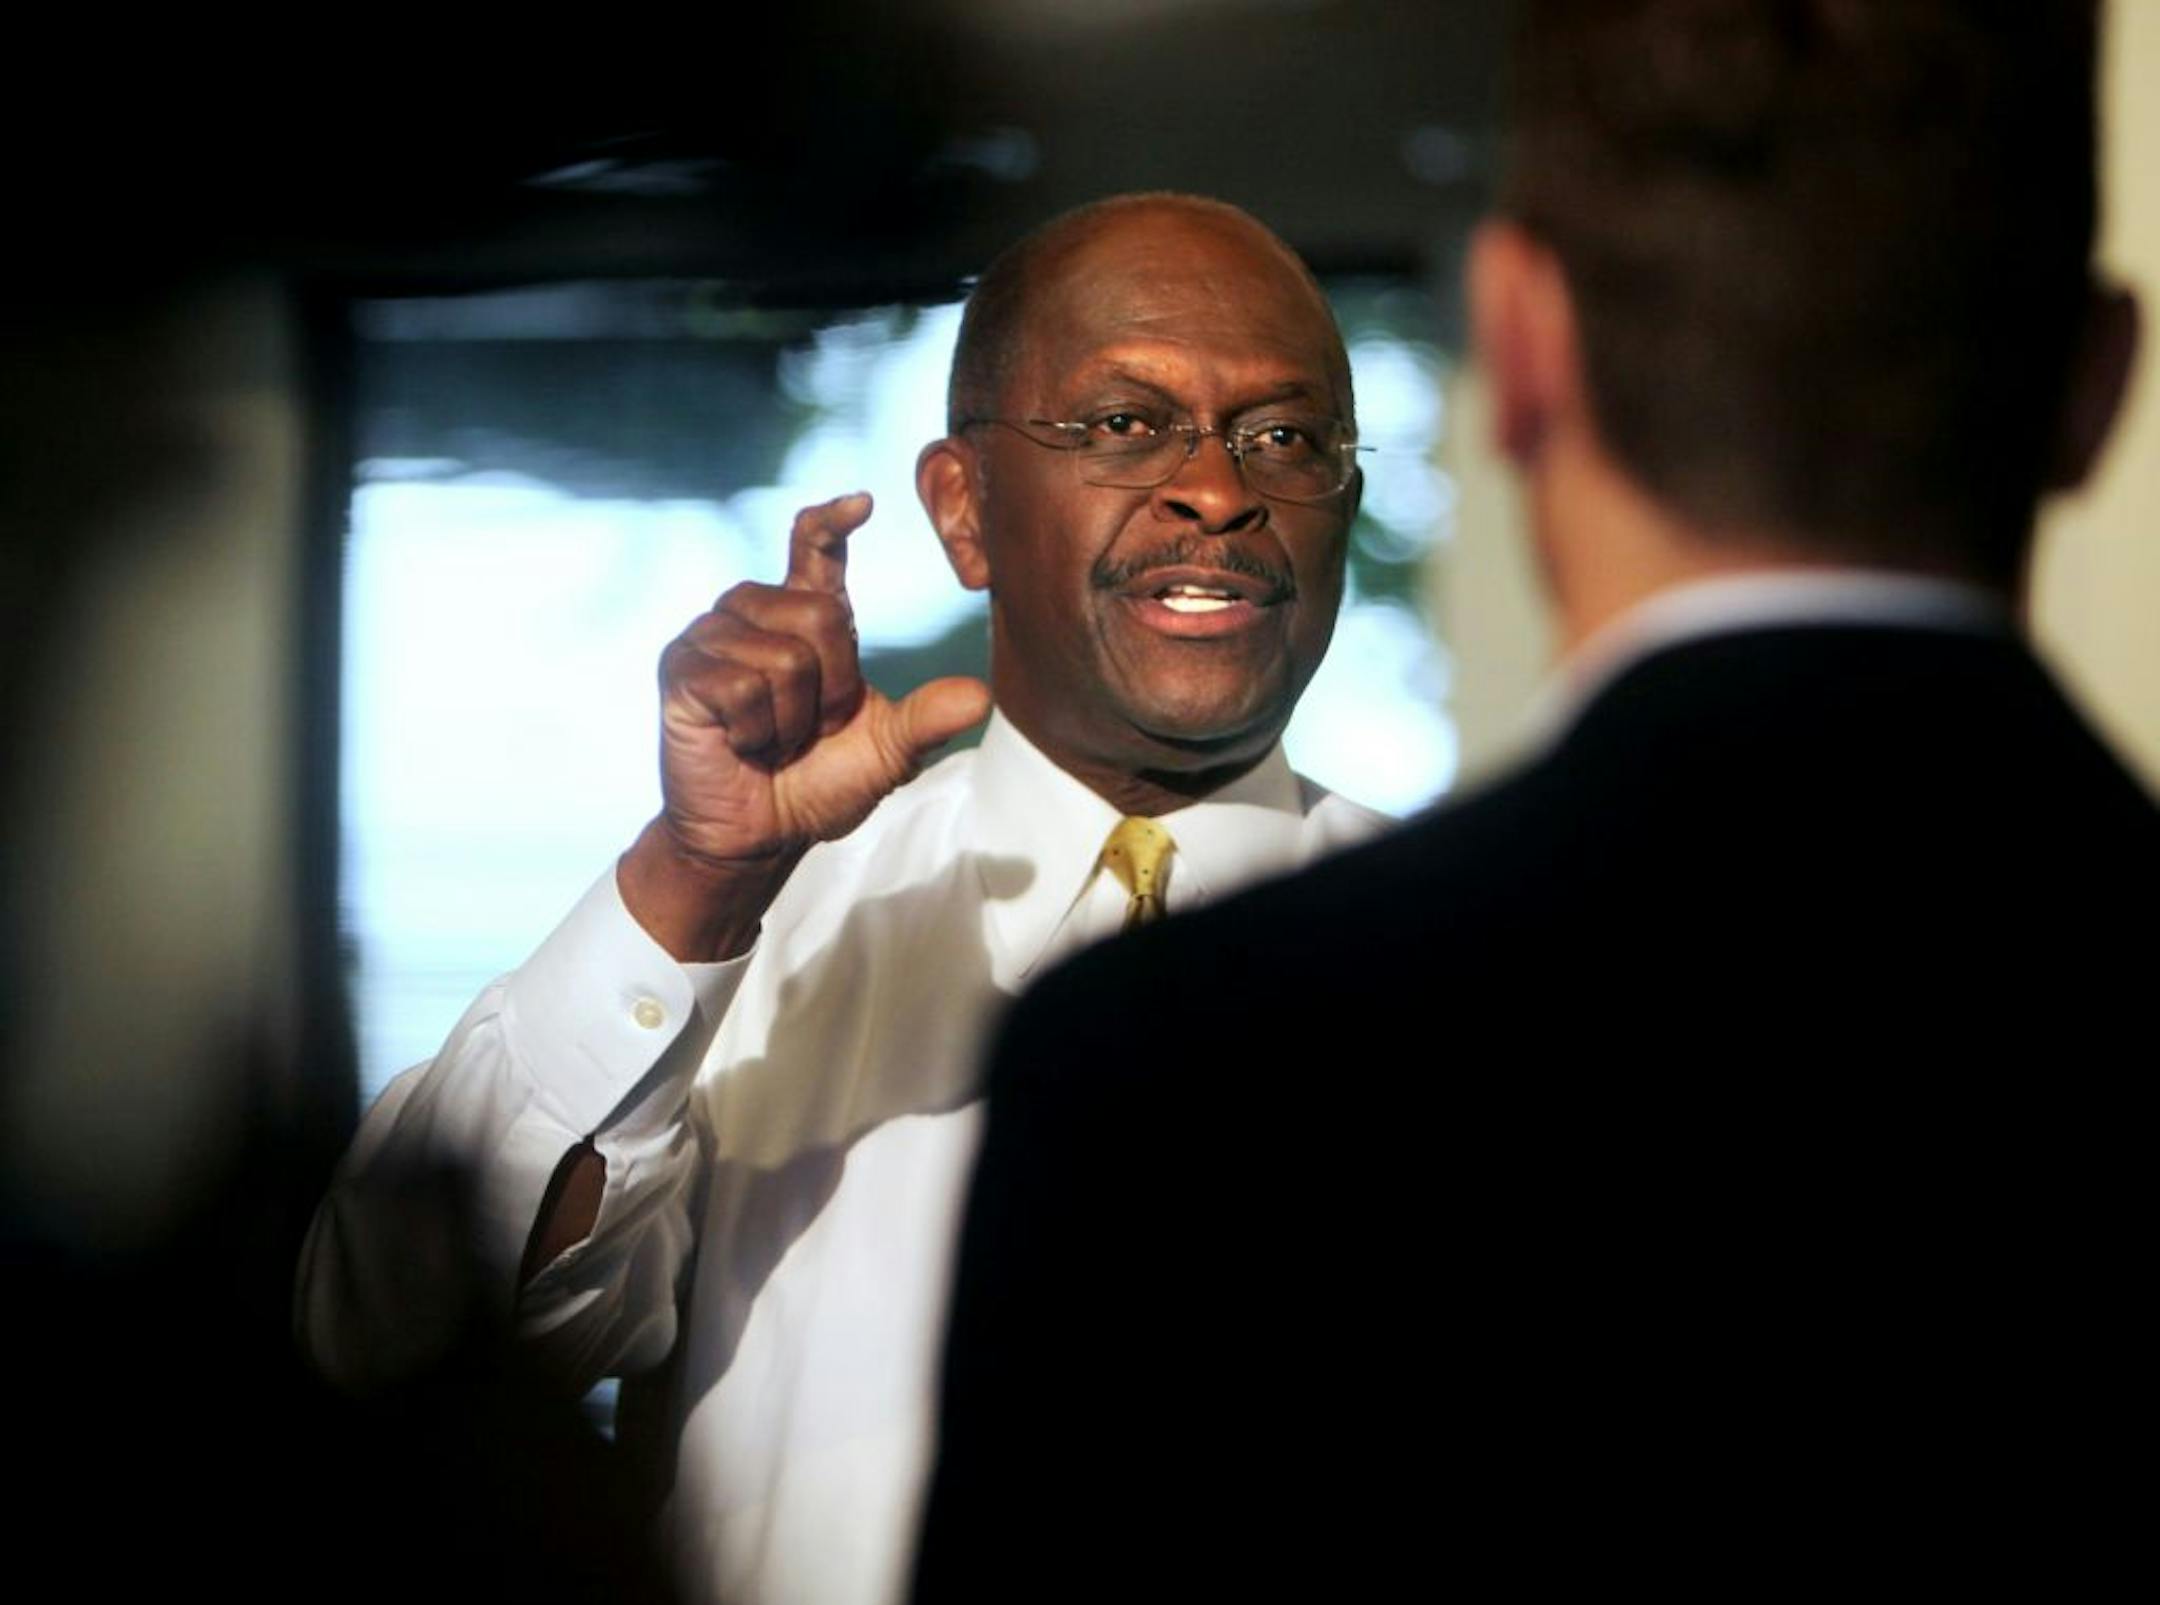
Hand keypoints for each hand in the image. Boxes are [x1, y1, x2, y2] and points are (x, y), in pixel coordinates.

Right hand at [620, 492, 990, 958]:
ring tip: (771, 738)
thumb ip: (927, 718)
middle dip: (832, 687)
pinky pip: (741, 685)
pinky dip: (756, 729)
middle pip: (819, 614)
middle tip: (809, 728)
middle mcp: (752, 614)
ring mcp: (709, 637)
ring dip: (792, 718)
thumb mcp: (887, 752)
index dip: (831, 523)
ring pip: (783, 656)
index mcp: (802, 618)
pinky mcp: (680, 671)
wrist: (761, 835)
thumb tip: (981, 695)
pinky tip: (741, 743)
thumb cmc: (817, 785)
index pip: (813, 550)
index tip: (862, 504)